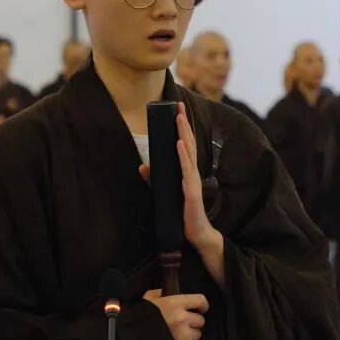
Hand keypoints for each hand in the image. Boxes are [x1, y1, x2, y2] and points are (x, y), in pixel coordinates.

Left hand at [138, 103, 224, 286]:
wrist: (197, 235)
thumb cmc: (184, 214)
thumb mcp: (166, 193)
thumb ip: (156, 179)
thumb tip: (142, 167)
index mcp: (188, 172)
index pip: (185, 144)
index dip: (181, 127)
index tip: (177, 109)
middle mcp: (192, 173)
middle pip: (188, 142)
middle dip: (182, 123)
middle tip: (178, 104)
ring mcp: (192, 181)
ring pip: (189, 153)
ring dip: (183, 134)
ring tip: (178, 118)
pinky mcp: (191, 193)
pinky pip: (186, 171)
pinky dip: (183, 156)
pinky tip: (179, 144)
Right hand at [144, 289, 208, 339]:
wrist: (131, 336)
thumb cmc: (140, 316)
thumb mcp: (149, 299)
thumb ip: (162, 294)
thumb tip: (175, 294)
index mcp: (175, 303)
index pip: (200, 300)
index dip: (202, 305)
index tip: (201, 308)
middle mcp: (182, 318)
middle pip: (200, 320)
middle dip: (193, 321)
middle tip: (184, 323)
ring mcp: (183, 334)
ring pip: (198, 334)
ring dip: (191, 334)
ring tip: (180, 334)